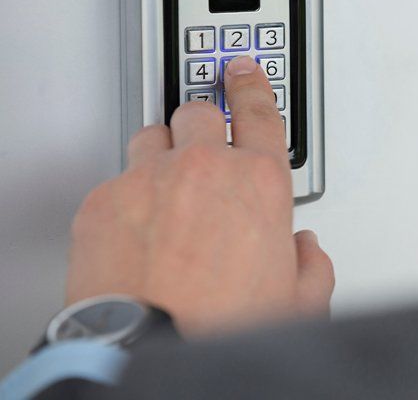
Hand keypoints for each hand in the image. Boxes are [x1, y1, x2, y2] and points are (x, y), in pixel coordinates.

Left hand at [66, 56, 333, 335]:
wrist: (150, 349)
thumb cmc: (221, 325)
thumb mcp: (299, 302)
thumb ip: (311, 264)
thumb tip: (305, 252)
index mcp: (259, 183)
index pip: (259, 112)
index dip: (253, 85)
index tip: (245, 71)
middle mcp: (204, 169)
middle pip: (200, 112)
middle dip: (203, 124)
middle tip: (204, 143)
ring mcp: (149, 179)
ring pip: (153, 136)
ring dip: (163, 153)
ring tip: (168, 186)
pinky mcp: (104, 200)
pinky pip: (117, 179)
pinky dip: (128, 195)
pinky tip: (136, 227)